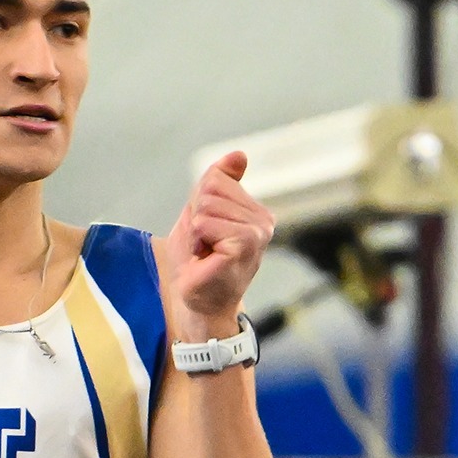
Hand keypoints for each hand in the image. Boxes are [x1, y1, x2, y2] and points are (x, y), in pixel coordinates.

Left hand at [167, 151, 273, 338]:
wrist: (197, 302)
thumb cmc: (198, 261)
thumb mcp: (203, 212)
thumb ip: (219, 182)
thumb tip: (239, 154)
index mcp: (257, 212)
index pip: (215, 179)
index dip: (198, 205)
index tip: (205, 233)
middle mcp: (263, 221)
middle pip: (209, 191)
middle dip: (195, 219)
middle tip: (203, 246)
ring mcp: (256, 233)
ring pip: (205, 207)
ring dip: (195, 233)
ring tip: (205, 253)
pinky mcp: (243, 245)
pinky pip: (203, 224)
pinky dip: (196, 242)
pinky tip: (205, 260)